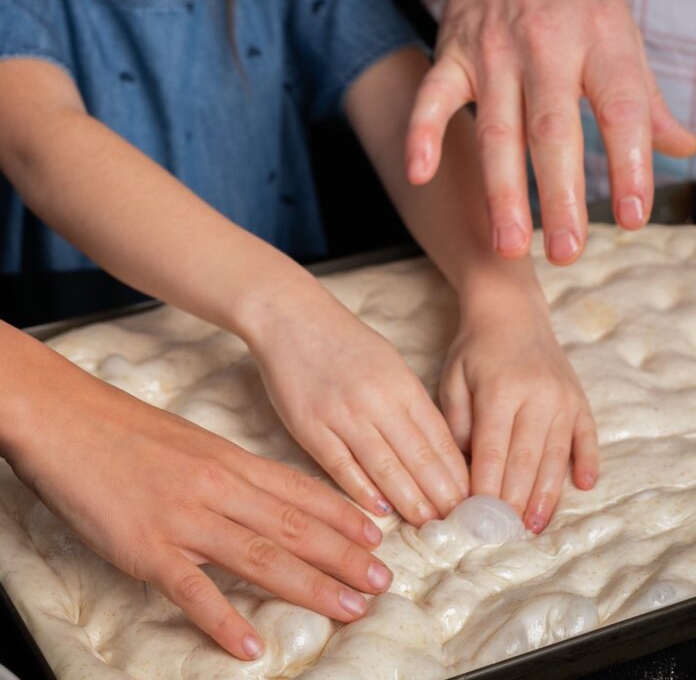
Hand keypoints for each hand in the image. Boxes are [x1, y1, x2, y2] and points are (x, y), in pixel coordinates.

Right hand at [3, 330, 391, 660]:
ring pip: (260, 556)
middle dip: (343, 556)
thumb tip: (266, 496)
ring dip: (309, 586)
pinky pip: (192, 590)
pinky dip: (222, 621)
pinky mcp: (146, 548)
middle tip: (383, 581)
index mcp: (230, 459)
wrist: (71, 419)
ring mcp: (185, 518)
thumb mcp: (194, 442)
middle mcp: (218, 487)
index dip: (342, 516)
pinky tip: (251, 646)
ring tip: (349, 608)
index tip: (377, 536)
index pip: (299, 490)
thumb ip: (231, 471)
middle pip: (293, 526)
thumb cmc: (131, 430)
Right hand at [251, 285, 469, 526]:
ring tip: (427, 525)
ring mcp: (343, 415)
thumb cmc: (344, 341)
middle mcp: (378, 400)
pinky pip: (341, 466)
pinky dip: (362, 490)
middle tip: (459, 525)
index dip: (457, 474)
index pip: (439, 438)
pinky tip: (379, 510)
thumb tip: (436, 447)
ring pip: (385, 467)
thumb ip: (410, 402)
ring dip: (409, 500)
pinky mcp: (310, 427)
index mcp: (401, 384)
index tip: (471, 500)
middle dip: (442, 495)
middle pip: (418, 457)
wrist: (291, 317)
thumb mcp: (389, 362)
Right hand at [407, 0, 695, 263]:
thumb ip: (647, 99)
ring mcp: (494, 50)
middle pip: (554, 130)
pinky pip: (434, 96)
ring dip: (502, 190)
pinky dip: (423, 133)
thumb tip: (686, 150)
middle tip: (566, 252)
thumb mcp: (619, 27)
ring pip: (498, 128)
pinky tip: (420, 173)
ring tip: (509, 245)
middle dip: (560, 196)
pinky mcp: (452, 52)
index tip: (632, 218)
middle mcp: (548, 44)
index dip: (630, 164)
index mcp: (601, 38)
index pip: (622, 109)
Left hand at [438, 287, 597, 531]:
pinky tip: (584, 486)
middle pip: (526, 460)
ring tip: (533, 526)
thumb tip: (462, 472)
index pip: (492, 450)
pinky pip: (587, 436)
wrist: (511, 313)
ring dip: (546, 494)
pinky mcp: (579, 400)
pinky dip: (587, 462)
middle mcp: (537, 396)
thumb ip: (457, 424)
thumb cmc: (475, 350)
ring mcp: (563, 399)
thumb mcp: (453, 380)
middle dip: (513, 501)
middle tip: (503, 534)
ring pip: (555, 456)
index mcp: (500, 391)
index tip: (476, 519)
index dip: (485, 488)